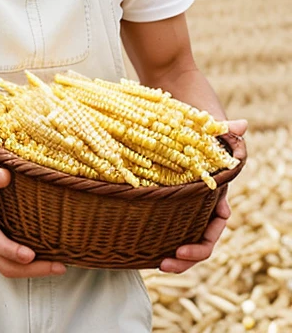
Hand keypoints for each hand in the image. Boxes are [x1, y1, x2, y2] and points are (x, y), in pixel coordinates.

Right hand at [0, 163, 66, 278]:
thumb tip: (8, 176)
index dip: (16, 252)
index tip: (33, 255)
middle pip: (8, 266)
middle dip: (34, 270)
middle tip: (60, 266)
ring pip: (6, 266)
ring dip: (30, 270)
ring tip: (55, 265)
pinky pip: (4, 259)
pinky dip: (22, 263)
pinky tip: (37, 255)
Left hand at [159, 118, 247, 273]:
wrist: (187, 120)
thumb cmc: (203, 126)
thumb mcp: (213, 128)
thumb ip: (227, 129)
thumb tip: (241, 125)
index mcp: (216, 192)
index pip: (216, 224)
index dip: (205, 240)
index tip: (184, 248)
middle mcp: (203, 204)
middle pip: (202, 241)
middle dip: (187, 257)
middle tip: (165, 264)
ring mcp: (186, 206)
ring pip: (185, 239)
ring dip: (176, 257)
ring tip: (158, 265)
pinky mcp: (169, 203)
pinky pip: (168, 227)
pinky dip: (160, 241)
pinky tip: (144, 251)